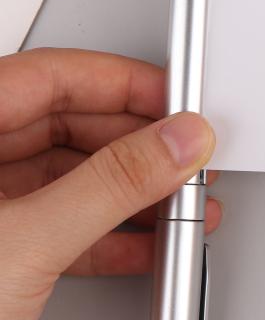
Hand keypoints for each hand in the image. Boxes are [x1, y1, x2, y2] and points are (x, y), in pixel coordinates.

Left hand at [0, 48, 219, 319]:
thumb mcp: (22, 244)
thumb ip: (111, 185)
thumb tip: (175, 143)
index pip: (54, 76)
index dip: (126, 84)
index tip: (178, 103)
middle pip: (72, 127)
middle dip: (140, 148)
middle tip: (186, 161)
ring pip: (74, 178)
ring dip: (134, 195)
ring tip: (180, 205)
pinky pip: (66, 223)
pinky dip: (111, 234)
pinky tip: (147, 244)